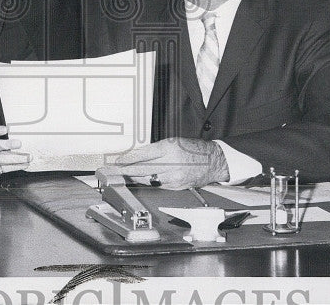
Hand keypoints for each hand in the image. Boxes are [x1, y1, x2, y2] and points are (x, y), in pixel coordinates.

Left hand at [101, 137, 227, 189]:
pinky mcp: (177, 187)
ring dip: (135, 178)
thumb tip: (138, 157)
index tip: (119, 161)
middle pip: (143, 169)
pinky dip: (148, 182)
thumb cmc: (193, 149)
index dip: (129, 159)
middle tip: (117, 171)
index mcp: (169, 148)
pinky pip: (158, 185)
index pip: (143, 154)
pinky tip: (141, 181)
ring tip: (125, 176)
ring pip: (149, 179)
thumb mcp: (173, 143)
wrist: (213, 161)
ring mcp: (174, 177)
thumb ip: (156, 150)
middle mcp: (171, 163)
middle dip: (128, 170)